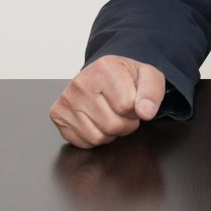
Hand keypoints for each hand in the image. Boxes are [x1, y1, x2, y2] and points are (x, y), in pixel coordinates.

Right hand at [50, 55, 165, 148]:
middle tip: (124, 111)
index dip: (136, 109)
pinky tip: (97, 121)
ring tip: (111, 114)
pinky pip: (83, 142)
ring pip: (98, 137)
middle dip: (125, 124)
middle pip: (113, 125)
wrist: (106, 75)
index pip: (127, 106)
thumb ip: (152, 93)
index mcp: (105, 68)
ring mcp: (66, 99)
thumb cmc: (127, 77)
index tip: (133, 99)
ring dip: (111, 133)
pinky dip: (95, 137)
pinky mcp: (57, 114)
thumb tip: (145, 112)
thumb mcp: (149, 77)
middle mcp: (81, 82)